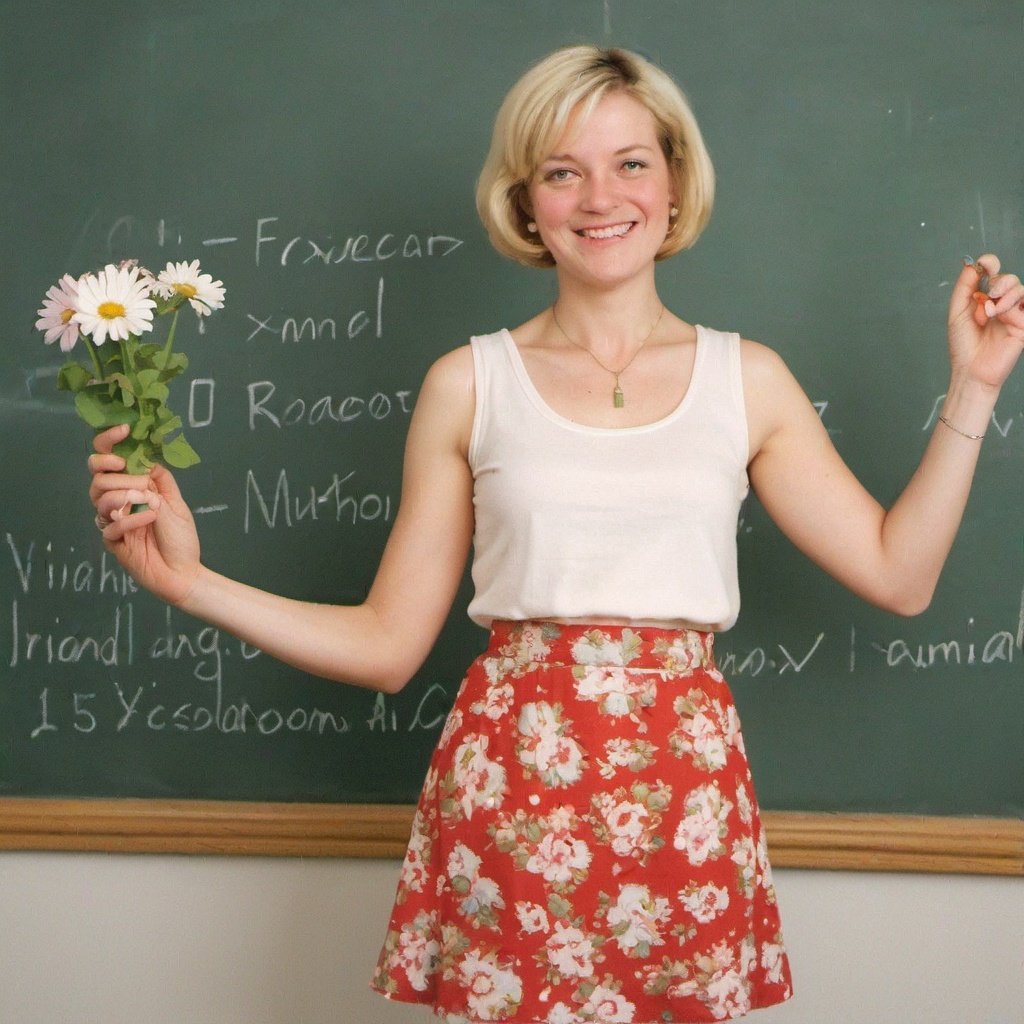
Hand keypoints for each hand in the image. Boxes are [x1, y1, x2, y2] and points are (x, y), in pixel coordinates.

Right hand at [88, 424, 200, 605]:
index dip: (109, 442)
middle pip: (97, 475)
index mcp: (131, 488)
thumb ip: (161, 479)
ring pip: (99, 497)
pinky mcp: (112, 541)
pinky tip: (150, 518)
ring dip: (125, 495)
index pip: (108, 460)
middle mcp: (118, 501)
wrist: (184, 573)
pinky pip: (110, 525)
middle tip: (140, 483)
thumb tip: (147, 456)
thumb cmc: (180, 539)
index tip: (124, 430)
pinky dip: (132, 519)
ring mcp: (112, 521)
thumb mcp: (176, 503)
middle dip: (117, 474)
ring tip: (148, 503)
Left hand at [948, 254, 1023, 390]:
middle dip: (1000, 281)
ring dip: (1005, 295)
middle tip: (988, 296)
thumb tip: (972, 264)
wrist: (970, 369)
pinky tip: (1000, 315)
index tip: (986, 264)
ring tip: (990, 312)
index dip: (990, 263)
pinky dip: (1012, 305)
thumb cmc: (963, 345)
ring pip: (1020, 288)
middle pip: (1009, 278)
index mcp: (984, 299)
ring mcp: (1013, 314)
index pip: (993, 273)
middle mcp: (1000, 304)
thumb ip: (965, 287)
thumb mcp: (958, 312)